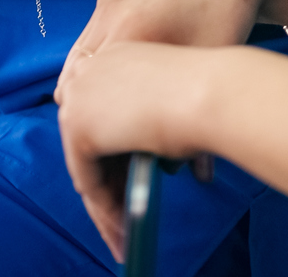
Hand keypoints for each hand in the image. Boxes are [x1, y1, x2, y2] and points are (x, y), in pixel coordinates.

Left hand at [56, 42, 227, 262]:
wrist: (209, 90)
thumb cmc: (210, 93)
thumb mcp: (176, 102)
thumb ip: (157, 125)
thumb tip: (167, 163)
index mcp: (114, 56)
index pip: (105, 112)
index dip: (117, 153)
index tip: (130, 182)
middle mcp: (89, 71)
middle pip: (91, 138)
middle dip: (109, 181)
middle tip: (123, 217)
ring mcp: (78, 96)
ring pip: (87, 160)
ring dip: (107, 198)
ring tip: (125, 230)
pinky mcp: (77, 126)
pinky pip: (87, 177)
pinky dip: (104, 206)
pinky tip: (122, 227)